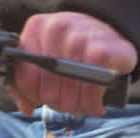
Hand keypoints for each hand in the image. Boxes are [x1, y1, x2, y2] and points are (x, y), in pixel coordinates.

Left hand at [10, 12, 137, 116]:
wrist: (114, 38)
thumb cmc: (77, 52)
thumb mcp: (48, 57)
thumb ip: (29, 82)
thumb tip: (26, 107)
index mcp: (37, 29)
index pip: (25, 76)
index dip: (36, 95)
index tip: (47, 97)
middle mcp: (57, 29)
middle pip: (47, 90)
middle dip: (59, 103)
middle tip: (70, 102)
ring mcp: (80, 39)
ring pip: (69, 94)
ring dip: (78, 107)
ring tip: (83, 104)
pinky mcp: (103, 52)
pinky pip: (91, 92)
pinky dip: (93, 104)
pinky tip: (96, 103)